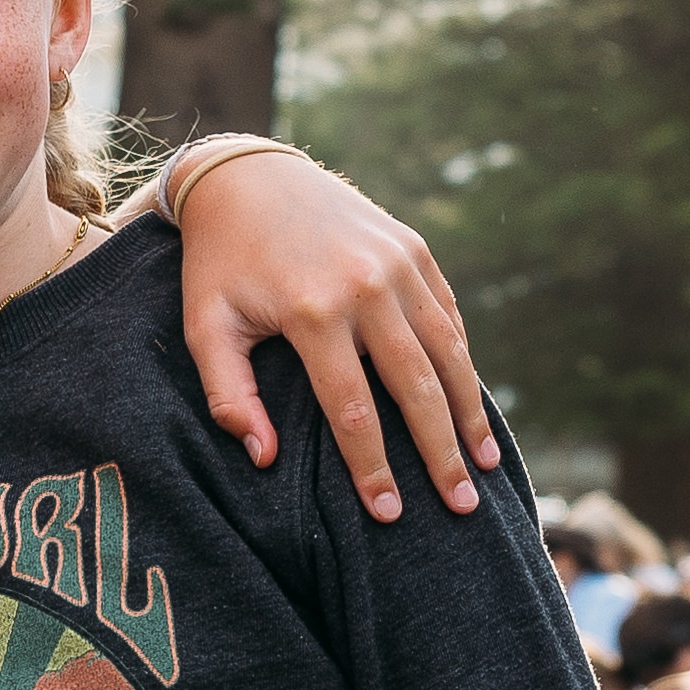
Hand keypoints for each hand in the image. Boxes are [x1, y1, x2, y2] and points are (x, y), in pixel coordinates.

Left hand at [167, 151, 490, 517]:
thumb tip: (262, 458)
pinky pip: (448, 317)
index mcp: (313, 311)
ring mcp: (399, 264)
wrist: (250, 176)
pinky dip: (462, 363)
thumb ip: (228, 395)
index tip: (388, 513)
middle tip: (461, 506)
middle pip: (416, 389)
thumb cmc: (221, 263)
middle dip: (441, 455)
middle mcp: (366, 287)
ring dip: (469, 413)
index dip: (373, 468)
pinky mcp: (416, 249)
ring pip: (448, 353)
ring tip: (485, 464)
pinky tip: (470, 404)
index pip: (352, 411)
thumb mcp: (204, 326)